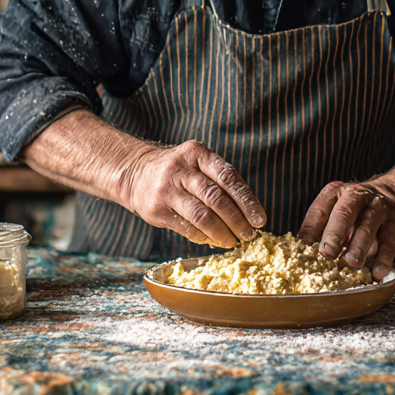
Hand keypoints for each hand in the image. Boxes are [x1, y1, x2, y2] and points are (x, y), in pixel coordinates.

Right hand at [120, 140, 265, 247]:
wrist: (135, 172)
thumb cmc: (178, 170)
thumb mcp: (197, 162)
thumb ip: (220, 180)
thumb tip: (249, 212)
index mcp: (197, 153)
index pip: (228, 177)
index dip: (247, 200)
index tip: (260, 219)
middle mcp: (181, 170)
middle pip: (216, 198)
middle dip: (237, 220)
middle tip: (249, 234)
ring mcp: (166, 190)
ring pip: (201, 216)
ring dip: (222, 233)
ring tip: (234, 241)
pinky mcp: (156, 210)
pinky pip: (187, 228)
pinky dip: (204, 237)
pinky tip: (214, 240)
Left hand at [299, 180, 394, 279]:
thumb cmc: (357, 212)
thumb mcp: (337, 211)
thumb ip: (320, 229)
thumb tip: (299, 255)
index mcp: (335, 193)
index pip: (319, 210)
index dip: (311, 229)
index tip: (303, 248)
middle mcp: (356, 197)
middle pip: (344, 214)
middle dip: (334, 234)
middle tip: (327, 254)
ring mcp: (377, 209)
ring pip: (367, 228)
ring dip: (358, 247)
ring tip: (351, 264)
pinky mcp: (394, 224)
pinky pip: (389, 242)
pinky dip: (384, 259)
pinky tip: (378, 273)